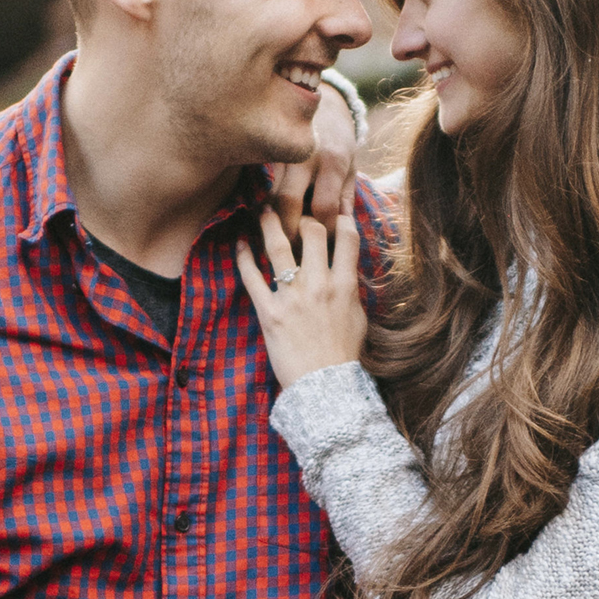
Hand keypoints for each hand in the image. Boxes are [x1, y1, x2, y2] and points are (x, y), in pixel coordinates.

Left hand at [233, 200, 366, 389]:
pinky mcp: (269, 312)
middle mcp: (319, 285)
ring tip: (262, 210)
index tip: (331, 209)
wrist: (325, 389)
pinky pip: (252, 277)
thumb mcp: (358, 319)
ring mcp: (293, 298)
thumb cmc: (343, 357)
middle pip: (312, 232)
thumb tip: (346, 270)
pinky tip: (239, 244)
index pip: (347, 237)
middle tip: (294, 209)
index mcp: (344, 286)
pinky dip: (243, 258)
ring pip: (278, 247)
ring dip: (269, 223)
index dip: (340, 216)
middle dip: (304, 215)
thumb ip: (350, 290)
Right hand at [265, 73, 361, 231]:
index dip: (324, 231)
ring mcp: (283, 155)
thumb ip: (346, 196)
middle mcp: (305, 157)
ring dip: (276, 223)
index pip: (324, 207)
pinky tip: (275, 220)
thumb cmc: (339, 139)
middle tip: (296, 249)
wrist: (319, 101)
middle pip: (289, 204)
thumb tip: (341, 227)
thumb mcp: (352, 164)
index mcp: (333, 161)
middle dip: (290, 232)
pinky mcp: (267, 156)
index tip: (326, 243)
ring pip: (271, 198)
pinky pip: (265, 189)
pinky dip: (269, 209)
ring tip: (285, 238)